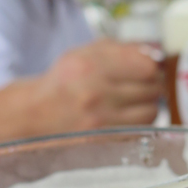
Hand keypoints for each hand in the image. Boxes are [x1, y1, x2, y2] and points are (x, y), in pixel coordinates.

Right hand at [39, 40, 163, 130]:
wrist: (34, 115)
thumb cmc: (62, 82)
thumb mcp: (82, 54)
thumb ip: (117, 49)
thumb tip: (153, 53)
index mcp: (90, 65)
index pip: (146, 66)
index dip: (152, 67)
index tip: (148, 69)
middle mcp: (95, 92)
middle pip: (152, 87)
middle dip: (152, 85)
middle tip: (145, 85)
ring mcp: (99, 119)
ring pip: (151, 110)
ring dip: (149, 105)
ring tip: (138, 101)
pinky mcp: (102, 138)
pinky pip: (139, 128)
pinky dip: (140, 121)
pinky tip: (130, 115)